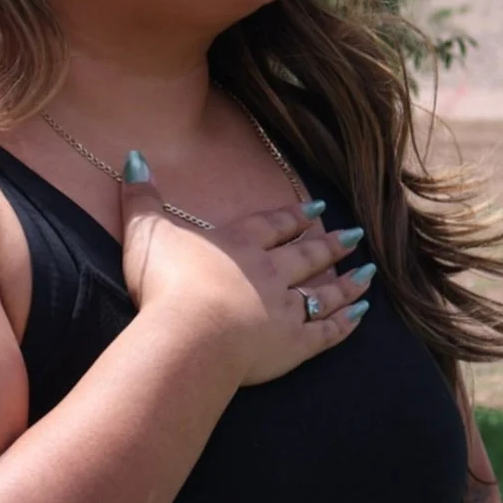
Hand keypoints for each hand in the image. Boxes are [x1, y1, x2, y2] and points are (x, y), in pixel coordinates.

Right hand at [120, 152, 373, 385]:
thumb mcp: (146, 232)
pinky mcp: (293, 345)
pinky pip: (326, 332)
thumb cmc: (166, 283)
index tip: (318, 207)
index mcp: (239, 245)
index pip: (274, 224)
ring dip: (347, 282)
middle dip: (331, 244)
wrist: (189, 334)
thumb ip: (141, 197)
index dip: (295, 215)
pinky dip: (346, 324)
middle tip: (355, 236)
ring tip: (368, 273)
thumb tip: (133, 156)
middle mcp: (269, 272)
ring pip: (325, 291)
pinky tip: (361, 317)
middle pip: (307, 254)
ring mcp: (285, 309)